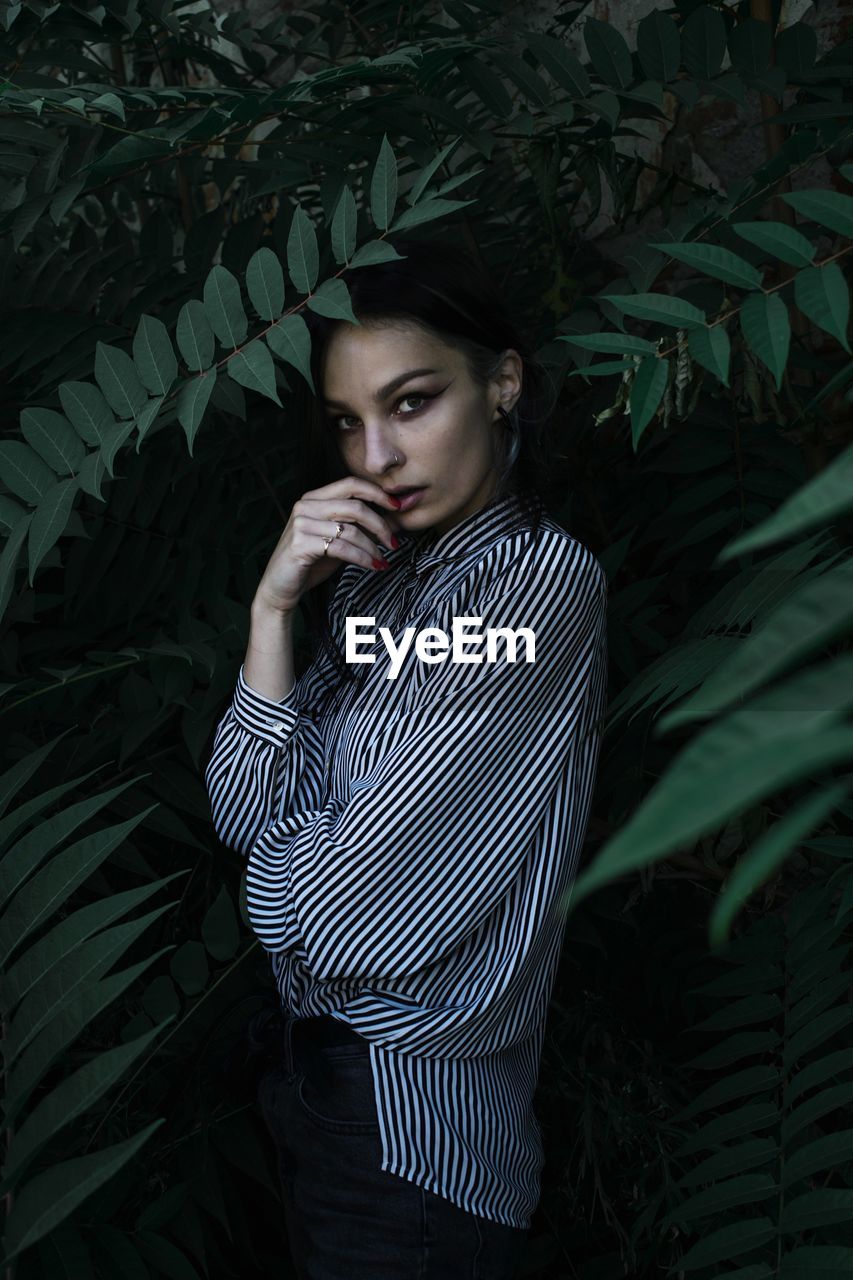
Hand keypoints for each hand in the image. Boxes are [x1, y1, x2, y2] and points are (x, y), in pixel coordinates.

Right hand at [253, 477, 402, 614]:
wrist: (281, 588)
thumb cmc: (311, 563)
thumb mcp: (338, 540)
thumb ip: (359, 527)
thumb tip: (394, 520)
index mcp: (313, 498)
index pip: (351, 484)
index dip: (377, 493)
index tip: (397, 506)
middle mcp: (305, 506)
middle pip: (355, 506)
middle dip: (381, 525)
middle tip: (394, 543)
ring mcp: (301, 524)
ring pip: (350, 530)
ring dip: (372, 547)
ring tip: (382, 560)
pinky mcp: (300, 544)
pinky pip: (341, 548)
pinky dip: (362, 558)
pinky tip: (372, 566)